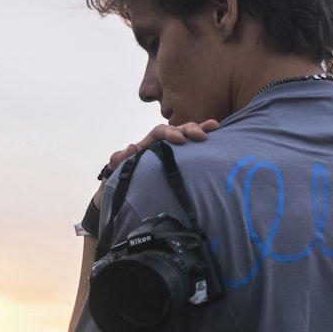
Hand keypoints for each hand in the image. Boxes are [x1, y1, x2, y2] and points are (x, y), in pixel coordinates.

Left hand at [93, 120, 219, 207]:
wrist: (121, 204)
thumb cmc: (116, 187)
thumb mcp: (113, 175)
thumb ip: (118, 161)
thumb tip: (131, 147)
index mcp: (147, 146)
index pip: (159, 133)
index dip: (170, 133)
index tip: (180, 140)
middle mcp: (162, 147)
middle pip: (178, 131)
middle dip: (190, 129)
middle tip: (202, 136)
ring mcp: (173, 156)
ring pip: (188, 138)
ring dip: (201, 130)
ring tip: (214, 127)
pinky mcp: (182, 165)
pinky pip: (194, 153)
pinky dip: (206, 145)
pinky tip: (219, 139)